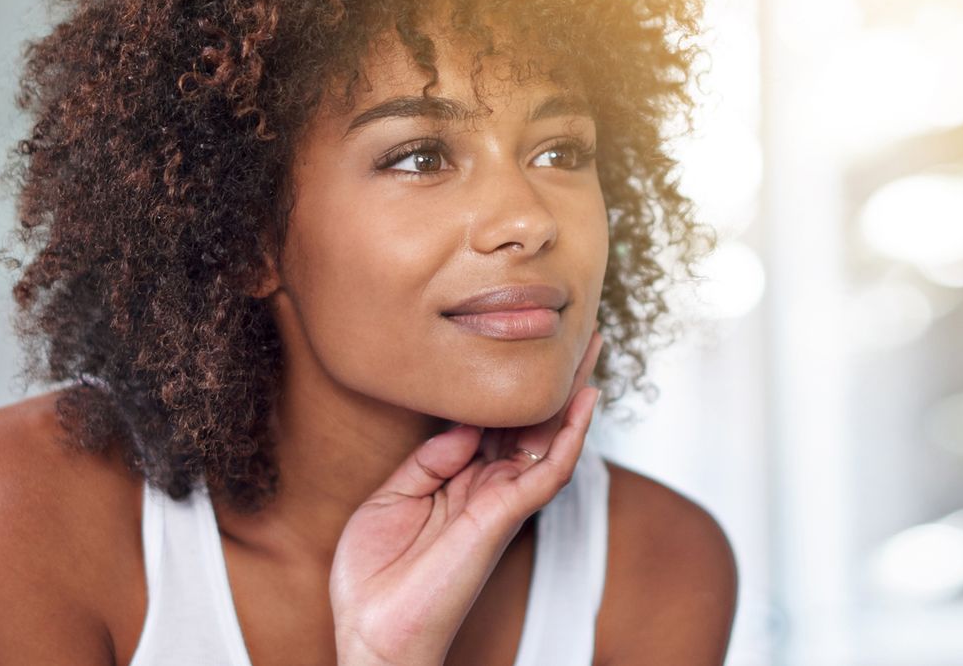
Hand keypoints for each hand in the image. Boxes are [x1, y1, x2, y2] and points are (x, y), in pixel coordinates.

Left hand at [329, 329, 604, 665]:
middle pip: (529, 424)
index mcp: (457, 483)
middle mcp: (485, 489)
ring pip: (547, 440)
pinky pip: (546, 472)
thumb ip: (428, 461)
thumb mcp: (390, 500)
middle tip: (576, 332)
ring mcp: (498, 503)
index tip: (514, 341)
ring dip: (571, 394)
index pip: (492, 424)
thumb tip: (464, 424)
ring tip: (592, 349)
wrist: (371, 630)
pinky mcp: (502, 518)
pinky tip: (585, 401)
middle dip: (552, 380)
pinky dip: (569, 436)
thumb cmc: (375, 576)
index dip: (505, 385)